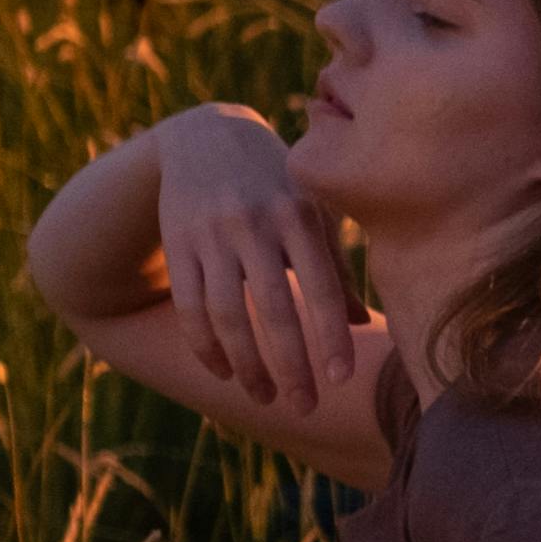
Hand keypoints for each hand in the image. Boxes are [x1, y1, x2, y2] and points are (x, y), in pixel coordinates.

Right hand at [159, 103, 361, 411]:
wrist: (204, 135)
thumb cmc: (277, 184)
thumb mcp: (313, 210)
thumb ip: (336, 266)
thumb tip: (363, 325)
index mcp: (299, 216)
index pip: (321, 286)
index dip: (331, 336)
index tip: (341, 378)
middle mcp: (254, 225)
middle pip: (274, 309)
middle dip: (291, 365)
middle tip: (305, 407)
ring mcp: (211, 235)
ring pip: (227, 315)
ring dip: (247, 365)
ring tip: (266, 399)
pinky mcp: (177, 243)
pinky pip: (190, 306)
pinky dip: (206, 346)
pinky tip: (223, 372)